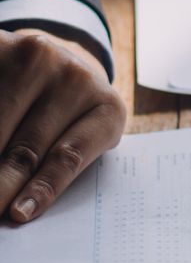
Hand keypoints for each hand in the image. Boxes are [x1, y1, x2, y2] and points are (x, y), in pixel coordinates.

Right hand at [0, 29, 125, 223]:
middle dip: (0, 185)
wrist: (51, 60)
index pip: (69, 157)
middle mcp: (80, 81)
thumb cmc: (63, 114)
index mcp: (108, 111)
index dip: (42, 188)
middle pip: (24, 150)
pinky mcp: (8, 47)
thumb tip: (22, 209)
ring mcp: (43, 60)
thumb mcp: (75, 135)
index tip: (18, 215)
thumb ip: (59, 165)